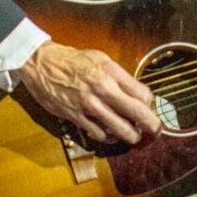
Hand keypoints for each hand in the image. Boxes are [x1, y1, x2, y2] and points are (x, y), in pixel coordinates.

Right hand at [18, 41, 161, 143]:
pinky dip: (108, 137)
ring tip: (134, 136)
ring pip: (120, 128)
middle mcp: (103, 89)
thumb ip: (119, 76)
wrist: (42, 63)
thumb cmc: (73, 60)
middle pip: (137, 112)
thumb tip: (136, 92)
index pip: (142, 94)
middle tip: (155, 130)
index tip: (149, 107)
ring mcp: (89, 104)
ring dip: (131, 136)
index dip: (149, 104)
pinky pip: (98, 133)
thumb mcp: (101, 59)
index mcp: (111, 72)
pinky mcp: (76, 116)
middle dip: (150, 124)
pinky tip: (111, 135)